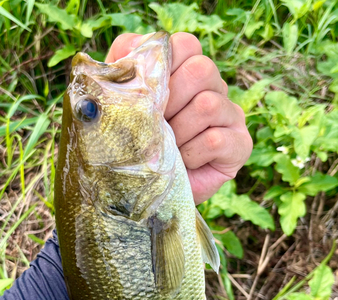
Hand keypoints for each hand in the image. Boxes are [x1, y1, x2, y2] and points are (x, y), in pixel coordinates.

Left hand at [106, 33, 252, 203]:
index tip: (146, 94)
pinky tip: (183, 163)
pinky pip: (215, 139)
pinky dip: (190, 154)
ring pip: (207, 105)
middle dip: (169, 102)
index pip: (186, 45)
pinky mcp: (240, 144)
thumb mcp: (124, 104)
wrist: (151, 189)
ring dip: (178, 132)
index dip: (163, 66)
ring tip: (168, 149)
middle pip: (201, 70)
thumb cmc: (139, 144)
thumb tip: (135, 44)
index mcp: (188, 71)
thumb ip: (126, 69)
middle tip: (156, 126)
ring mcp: (231, 115)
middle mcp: (215, 87)